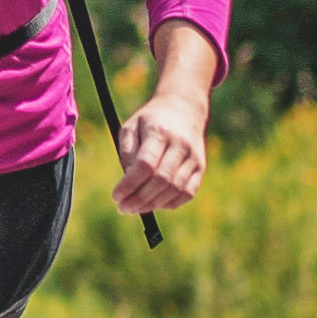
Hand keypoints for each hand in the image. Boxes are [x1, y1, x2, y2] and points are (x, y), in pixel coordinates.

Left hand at [111, 89, 209, 213]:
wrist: (184, 108)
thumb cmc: (150, 121)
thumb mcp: (131, 127)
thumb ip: (127, 151)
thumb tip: (127, 180)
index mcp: (160, 132)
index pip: (146, 164)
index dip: (130, 184)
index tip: (115, 196)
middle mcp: (180, 145)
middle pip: (161, 180)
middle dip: (139, 199)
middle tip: (122, 207)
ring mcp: (193, 157)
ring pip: (174, 189)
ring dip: (153, 204)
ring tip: (134, 208)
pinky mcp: (201, 167)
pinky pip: (187, 193)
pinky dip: (170, 204)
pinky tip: (154, 204)